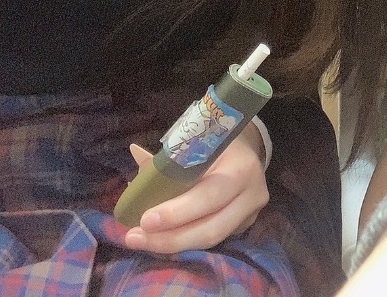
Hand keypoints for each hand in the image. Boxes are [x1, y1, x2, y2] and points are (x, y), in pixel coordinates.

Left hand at [123, 125, 269, 253]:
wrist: (246, 150)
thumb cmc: (218, 143)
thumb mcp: (200, 142)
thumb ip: (171, 155)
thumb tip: (135, 152)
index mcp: (241, 168)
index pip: (209, 196)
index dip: (177, 212)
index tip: (145, 220)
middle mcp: (252, 195)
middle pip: (210, 228)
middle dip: (169, 238)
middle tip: (135, 237)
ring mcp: (250, 215)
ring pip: (210, 240)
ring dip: (172, 244)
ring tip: (141, 241)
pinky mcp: (244, 227)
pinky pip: (212, 240)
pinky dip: (184, 242)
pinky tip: (160, 240)